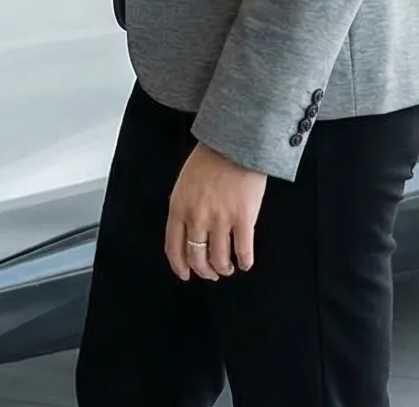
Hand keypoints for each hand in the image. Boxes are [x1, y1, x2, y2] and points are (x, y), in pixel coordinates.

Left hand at [165, 143, 266, 280]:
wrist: (234, 143)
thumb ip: (184, 208)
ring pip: (219, 259)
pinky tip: (245, 263)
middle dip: (204, 271)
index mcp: (179, 208)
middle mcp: (197, 217)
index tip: (185, 274)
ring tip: (228, 267)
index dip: (179, 266)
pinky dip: (244, 261)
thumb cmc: (210, 159)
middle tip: (211, 274)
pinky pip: (243, 250)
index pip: (173, 247)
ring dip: (224, 268)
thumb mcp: (184, 183)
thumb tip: (189, 232)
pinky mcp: (243, 218)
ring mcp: (220, 219)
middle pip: (197, 258)